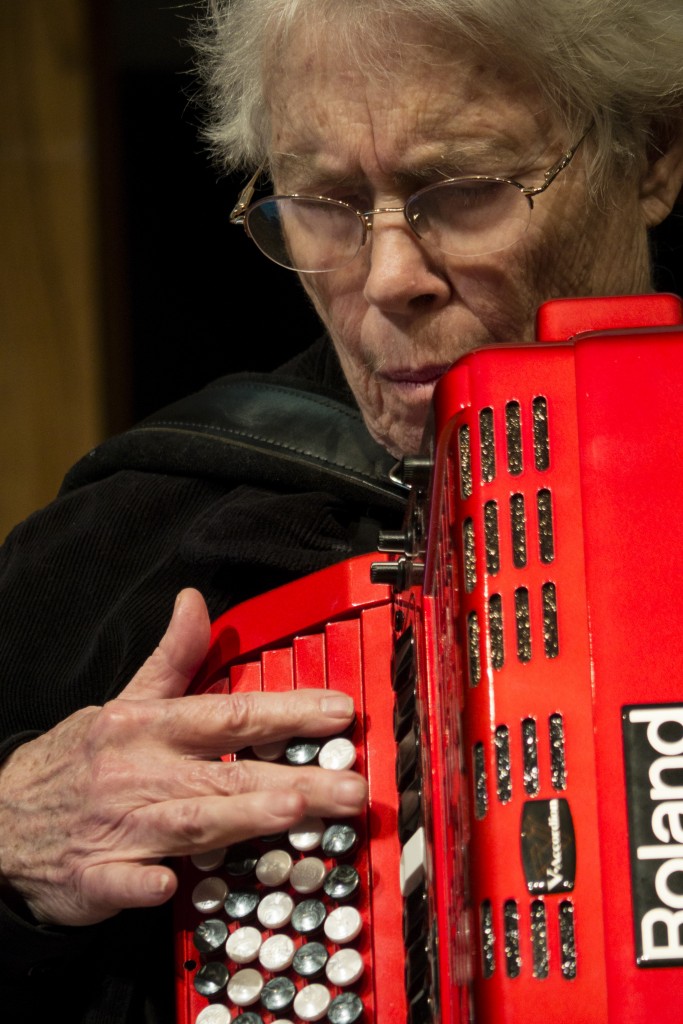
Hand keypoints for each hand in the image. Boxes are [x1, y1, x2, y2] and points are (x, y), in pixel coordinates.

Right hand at [0, 589, 364, 925]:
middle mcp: (138, 772)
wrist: (3, 817)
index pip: (230, 714)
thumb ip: (171, 658)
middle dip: (294, 779)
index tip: (339, 713)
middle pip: (227, 774)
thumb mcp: (125, 701)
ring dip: (239, 819)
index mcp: (148, 726)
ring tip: (293, 813)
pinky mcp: (93, 876)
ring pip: (188, 822)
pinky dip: (140, 882)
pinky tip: (169, 885)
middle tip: (351, 786)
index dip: (287, 713)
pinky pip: (118, 881)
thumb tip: (196, 603)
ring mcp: (116, 825)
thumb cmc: (79, 759)